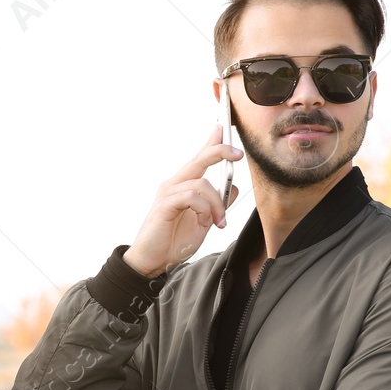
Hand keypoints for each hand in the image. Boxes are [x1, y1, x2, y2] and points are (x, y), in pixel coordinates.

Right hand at [122, 125, 240, 278]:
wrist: (152, 261)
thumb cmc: (173, 242)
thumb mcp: (203, 222)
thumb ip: (216, 205)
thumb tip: (232, 187)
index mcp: (183, 187)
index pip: (199, 159)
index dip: (211, 143)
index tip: (222, 128)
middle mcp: (174, 185)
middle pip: (199, 160)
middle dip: (219, 152)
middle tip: (238, 154)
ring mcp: (168, 193)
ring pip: (202, 184)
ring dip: (217, 204)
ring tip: (219, 222)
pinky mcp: (165, 204)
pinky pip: (192, 197)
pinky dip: (205, 209)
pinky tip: (205, 222)